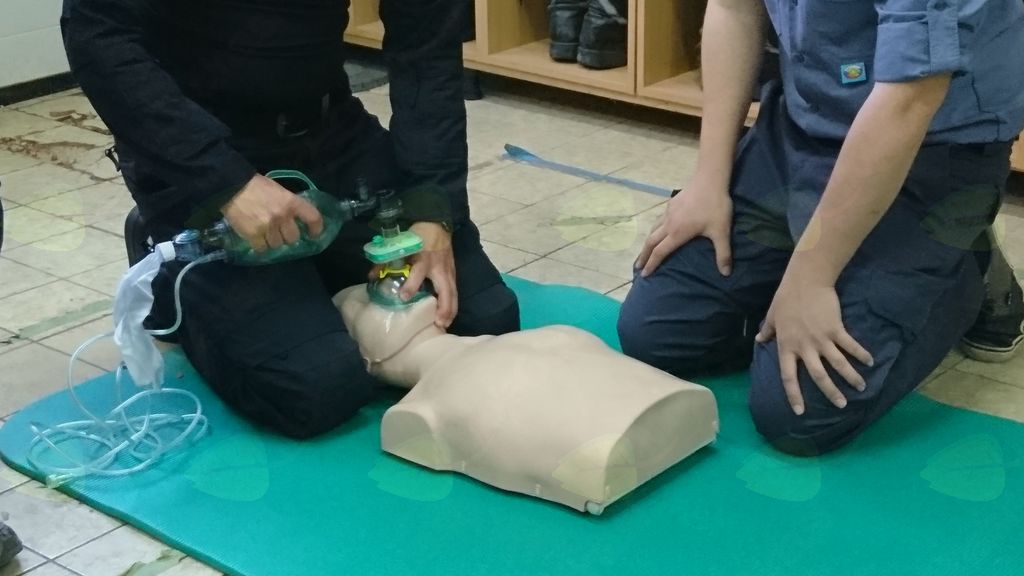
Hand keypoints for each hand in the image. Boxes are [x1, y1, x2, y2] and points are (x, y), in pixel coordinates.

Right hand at [221, 174, 323, 251]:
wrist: (230, 187)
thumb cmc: (256, 186)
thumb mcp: (278, 190)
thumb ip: (289, 204)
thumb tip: (297, 219)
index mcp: (291, 202)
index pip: (313, 217)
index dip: (316, 228)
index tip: (314, 234)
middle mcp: (282, 216)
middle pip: (293, 238)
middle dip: (287, 236)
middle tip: (279, 231)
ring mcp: (268, 227)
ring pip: (277, 245)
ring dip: (272, 241)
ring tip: (264, 232)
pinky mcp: (253, 235)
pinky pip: (262, 249)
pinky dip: (260, 245)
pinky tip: (255, 237)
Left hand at [370, 222, 456, 328]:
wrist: (437, 224)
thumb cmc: (418, 235)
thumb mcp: (402, 245)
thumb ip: (387, 261)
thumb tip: (373, 277)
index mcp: (424, 258)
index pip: (418, 273)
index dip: (411, 285)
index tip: (403, 297)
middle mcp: (439, 267)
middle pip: (445, 290)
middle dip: (443, 307)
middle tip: (437, 323)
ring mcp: (449, 271)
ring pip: (453, 294)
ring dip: (450, 311)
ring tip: (444, 325)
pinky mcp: (453, 274)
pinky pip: (454, 292)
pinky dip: (452, 305)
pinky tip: (447, 317)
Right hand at [637, 171, 732, 276]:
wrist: (709, 180)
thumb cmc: (716, 207)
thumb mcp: (722, 232)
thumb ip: (723, 254)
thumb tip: (726, 274)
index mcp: (677, 233)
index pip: (660, 252)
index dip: (652, 264)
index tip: (644, 275)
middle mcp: (668, 224)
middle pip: (650, 242)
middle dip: (643, 255)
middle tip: (638, 266)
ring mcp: (668, 213)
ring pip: (652, 230)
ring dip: (647, 242)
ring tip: (645, 251)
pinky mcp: (671, 204)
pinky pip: (658, 221)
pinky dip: (654, 230)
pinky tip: (659, 231)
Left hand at [755, 273, 873, 415]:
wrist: (806, 281)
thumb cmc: (786, 298)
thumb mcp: (772, 316)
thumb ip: (768, 332)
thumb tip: (759, 340)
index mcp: (786, 347)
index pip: (788, 377)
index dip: (794, 395)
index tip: (799, 411)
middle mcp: (804, 348)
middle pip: (818, 377)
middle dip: (831, 393)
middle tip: (841, 406)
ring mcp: (821, 339)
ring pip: (838, 365)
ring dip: (851, 378)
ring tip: (861, 387)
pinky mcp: (836, 330)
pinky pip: (850, 346)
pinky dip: (861, 355)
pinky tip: (870, 362)